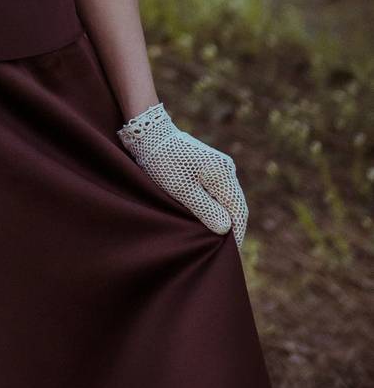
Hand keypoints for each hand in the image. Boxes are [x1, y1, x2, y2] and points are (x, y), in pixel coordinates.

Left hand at [117, 101, 247, 248]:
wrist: (150, 134)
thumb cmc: (163, 162)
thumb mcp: (182, 190)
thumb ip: (205, 210)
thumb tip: (226, 229)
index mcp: (223, 174)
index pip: (238, 210)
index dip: (237, 233)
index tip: (230, 253)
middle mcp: (226, 168)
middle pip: (235, 204)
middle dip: (232, 227)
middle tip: (224, 250)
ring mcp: (219, 165)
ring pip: (226, 198)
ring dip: (224, 217)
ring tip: (216, 238)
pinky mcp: (209, 165)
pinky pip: (218, 191)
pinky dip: (216, 206)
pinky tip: (209, 218)